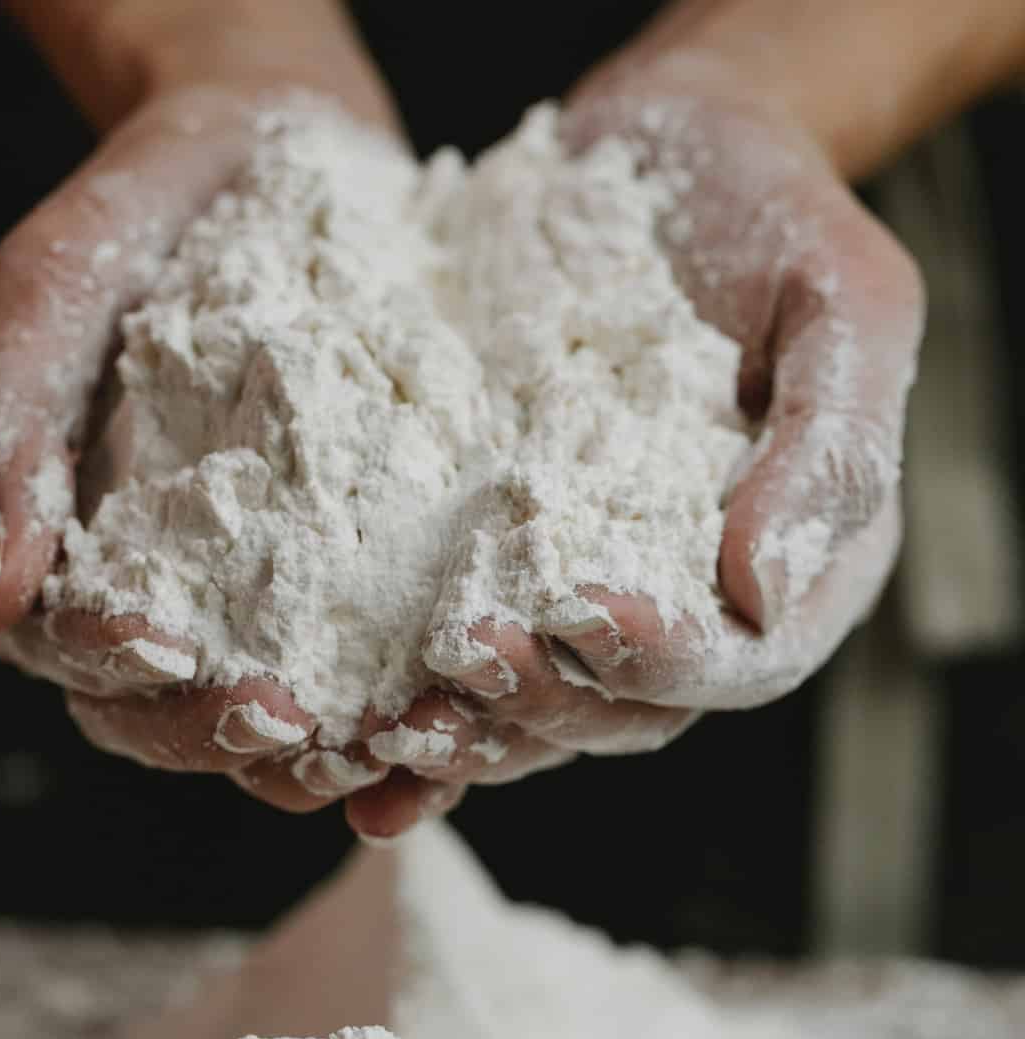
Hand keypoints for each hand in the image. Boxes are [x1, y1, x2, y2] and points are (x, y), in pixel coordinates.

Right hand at [0, 4, 454, 837]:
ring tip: (386, 744)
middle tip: (293, 726)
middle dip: (223, 732)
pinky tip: (450, 711)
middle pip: (168, 714)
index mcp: (72, 548)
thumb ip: (1, 434)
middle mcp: (164, 593)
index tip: (165, 647)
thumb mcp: (53, 291)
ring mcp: (262, 595)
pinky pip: (372, 668)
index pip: (69, 647)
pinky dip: (401, 707)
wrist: (278, 151)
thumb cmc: (148, 213)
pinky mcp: (354, 576)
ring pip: (273, 720)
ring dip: (323, 753)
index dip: (108, 664)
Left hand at [408, 57, 923, 770]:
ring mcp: (589, 580)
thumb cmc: (773, 215)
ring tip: (385, 731)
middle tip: (463, 662)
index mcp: (793, 563)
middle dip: (542, 700)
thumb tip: (767, 594)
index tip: (583, 613)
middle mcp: (688, 597)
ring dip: (465, 728)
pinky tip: (351, 721)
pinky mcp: (504, 552)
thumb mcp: (843, 304)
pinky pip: (462, 638)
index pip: (738, 656)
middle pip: (623, 705)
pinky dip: (413, 689)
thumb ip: (831, 447)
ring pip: (535, 699)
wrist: (659, 152)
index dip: (664, 658)